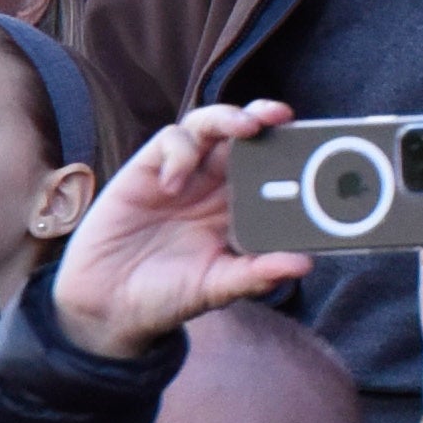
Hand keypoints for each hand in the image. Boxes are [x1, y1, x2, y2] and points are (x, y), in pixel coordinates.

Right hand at [45, 100, 319, 365]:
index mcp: (239, 208)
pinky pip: (170, 140)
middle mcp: (214, 184)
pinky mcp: (145, 170)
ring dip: (229, 118)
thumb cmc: (167, 295)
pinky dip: (178, 153)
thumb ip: (256, 275)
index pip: (272, 167)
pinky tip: (171, 184)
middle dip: (266, 118)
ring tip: (245, 128)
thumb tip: (305, 264)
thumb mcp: (215, 288)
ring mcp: (182, 174)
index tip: (315, 144)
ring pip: (210, 125)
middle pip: (245, 135)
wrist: (106, 306)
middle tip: (281, 116)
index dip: (291, 150)